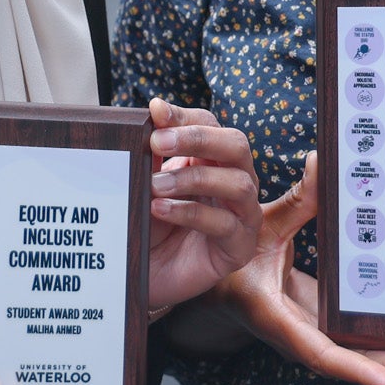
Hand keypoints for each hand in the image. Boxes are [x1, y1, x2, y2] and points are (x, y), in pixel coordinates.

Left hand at [144, 99, 263, 310]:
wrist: (142, 273)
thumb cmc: (148, 224)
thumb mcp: (146, 182)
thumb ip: (153, 152)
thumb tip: (156, 112)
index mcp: (213, 159)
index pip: (210, 124)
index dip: (185, 118)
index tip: (155, 113)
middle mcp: (234, 181)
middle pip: (236, 145)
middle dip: (198, 138)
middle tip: (158, 142)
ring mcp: (242, 215)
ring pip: (239, 184)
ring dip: (193, 179)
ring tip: (155, 185)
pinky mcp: (238, 247)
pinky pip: (225, 224)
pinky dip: (191, 212)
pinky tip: (162, 209)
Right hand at [212, 152, 384, 384]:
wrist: (219, 284)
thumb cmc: (234, 256)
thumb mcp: (261, 227)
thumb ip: (295, 200)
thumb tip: (321, 162)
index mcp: (279, 318)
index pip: (323, 353)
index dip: (358, 371)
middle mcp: (303, 337)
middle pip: (360, 362)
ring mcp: (319, 335)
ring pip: (368, 357)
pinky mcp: (330, 327)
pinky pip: (366, 342)